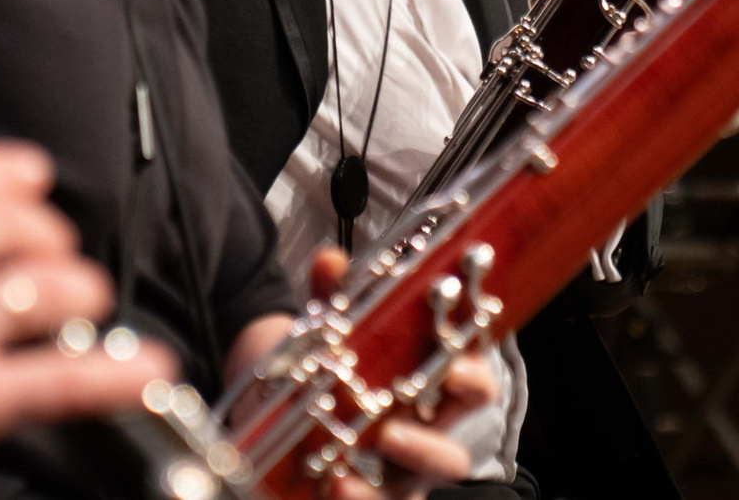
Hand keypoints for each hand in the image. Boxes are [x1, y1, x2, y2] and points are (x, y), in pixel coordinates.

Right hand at [0, 141, 172, 499]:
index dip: (11, 173)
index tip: (34, 178)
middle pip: (16, 221)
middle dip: (51, 235)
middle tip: (59, 253)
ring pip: (52, 286)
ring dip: (83, 291)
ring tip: (87, 302)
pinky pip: (67, 376)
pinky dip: (120, 374)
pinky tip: (148, 370)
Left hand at [226, 249, 497, 499]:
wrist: (265, 411)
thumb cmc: (320, 371)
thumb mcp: (323, 333)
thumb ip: (330, 300)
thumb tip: (330, 261)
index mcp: (425, 392)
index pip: (470, 387)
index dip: (473, 377)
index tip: (457, 365)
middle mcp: (416, 440)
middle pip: (450, 456)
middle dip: (431, 446)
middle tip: (398, 428)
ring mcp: (390, 478)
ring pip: (411, 489)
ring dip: (390, 479)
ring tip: (358, 465)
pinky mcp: (362, 496)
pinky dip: (356, 498)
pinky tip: (333, 486)